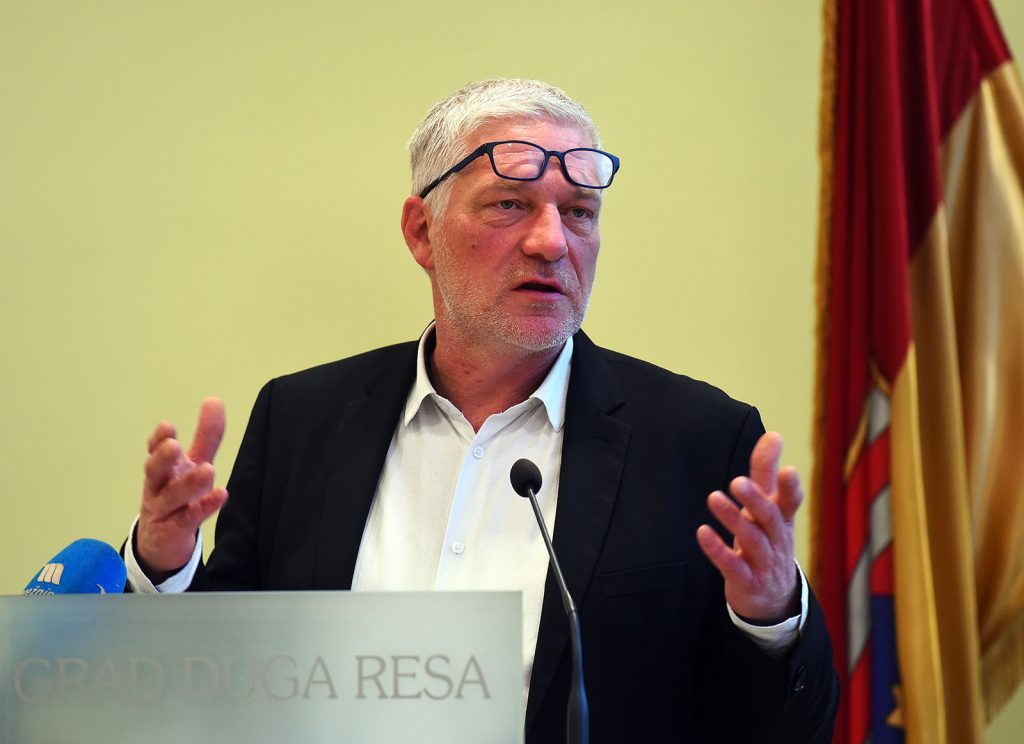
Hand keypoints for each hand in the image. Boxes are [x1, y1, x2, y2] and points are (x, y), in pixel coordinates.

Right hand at [137, 397, 228, 579]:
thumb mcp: (193, 464)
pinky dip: (203, 507)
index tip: (167, 426)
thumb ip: (206, 436)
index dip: (158, 439)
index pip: (154, 451)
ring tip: (208, 469)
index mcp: (163, 469)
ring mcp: (163, 511)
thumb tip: (215, 400)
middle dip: (162, 458)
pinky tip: (220, 495)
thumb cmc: (178, 497)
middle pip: (155, 472)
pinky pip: (188, 519)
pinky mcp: (174, 531)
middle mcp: (158, 487)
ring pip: (171, 497)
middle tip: (173, 445)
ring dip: (188, 484)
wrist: (162, 543)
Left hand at [696, 432, 801, 624]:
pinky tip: (702, 533)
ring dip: (733, 519)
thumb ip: (767, 472)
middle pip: (769, 518)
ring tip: (714, 498)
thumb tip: (773, 435)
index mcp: (782, 519)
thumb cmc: (769, 541)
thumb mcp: (770, 508)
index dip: (790, 488)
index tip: (789, 470)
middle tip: (738, 482)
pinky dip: (718, 550)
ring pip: (752, 540)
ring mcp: (762, 562)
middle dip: (755, 500)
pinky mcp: (745, 581)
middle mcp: (776, 540)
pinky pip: (732, 566)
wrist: (772, 598)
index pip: (791, 502)